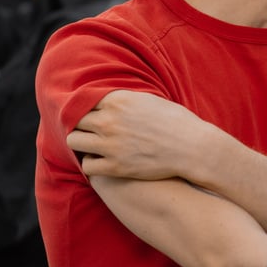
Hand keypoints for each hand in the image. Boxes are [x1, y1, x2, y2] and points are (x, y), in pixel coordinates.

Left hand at [67, 90, 210, 180]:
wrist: (192, 148)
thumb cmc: (176, 122)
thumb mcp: (150, 100)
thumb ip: (126, 99)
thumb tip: (111, 99)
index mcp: (118, 100)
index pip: (83, 101)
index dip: (87, 109)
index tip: (92, 116)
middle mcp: (110, 121)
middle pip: (75, 120)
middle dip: (82, 126)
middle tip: (91, 133)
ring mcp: (110, 145)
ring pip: (74, 142)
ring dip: (81, 144)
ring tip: (92, 147)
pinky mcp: (115, 167)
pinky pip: (87, 166)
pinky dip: (92, 165)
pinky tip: (102, 164)